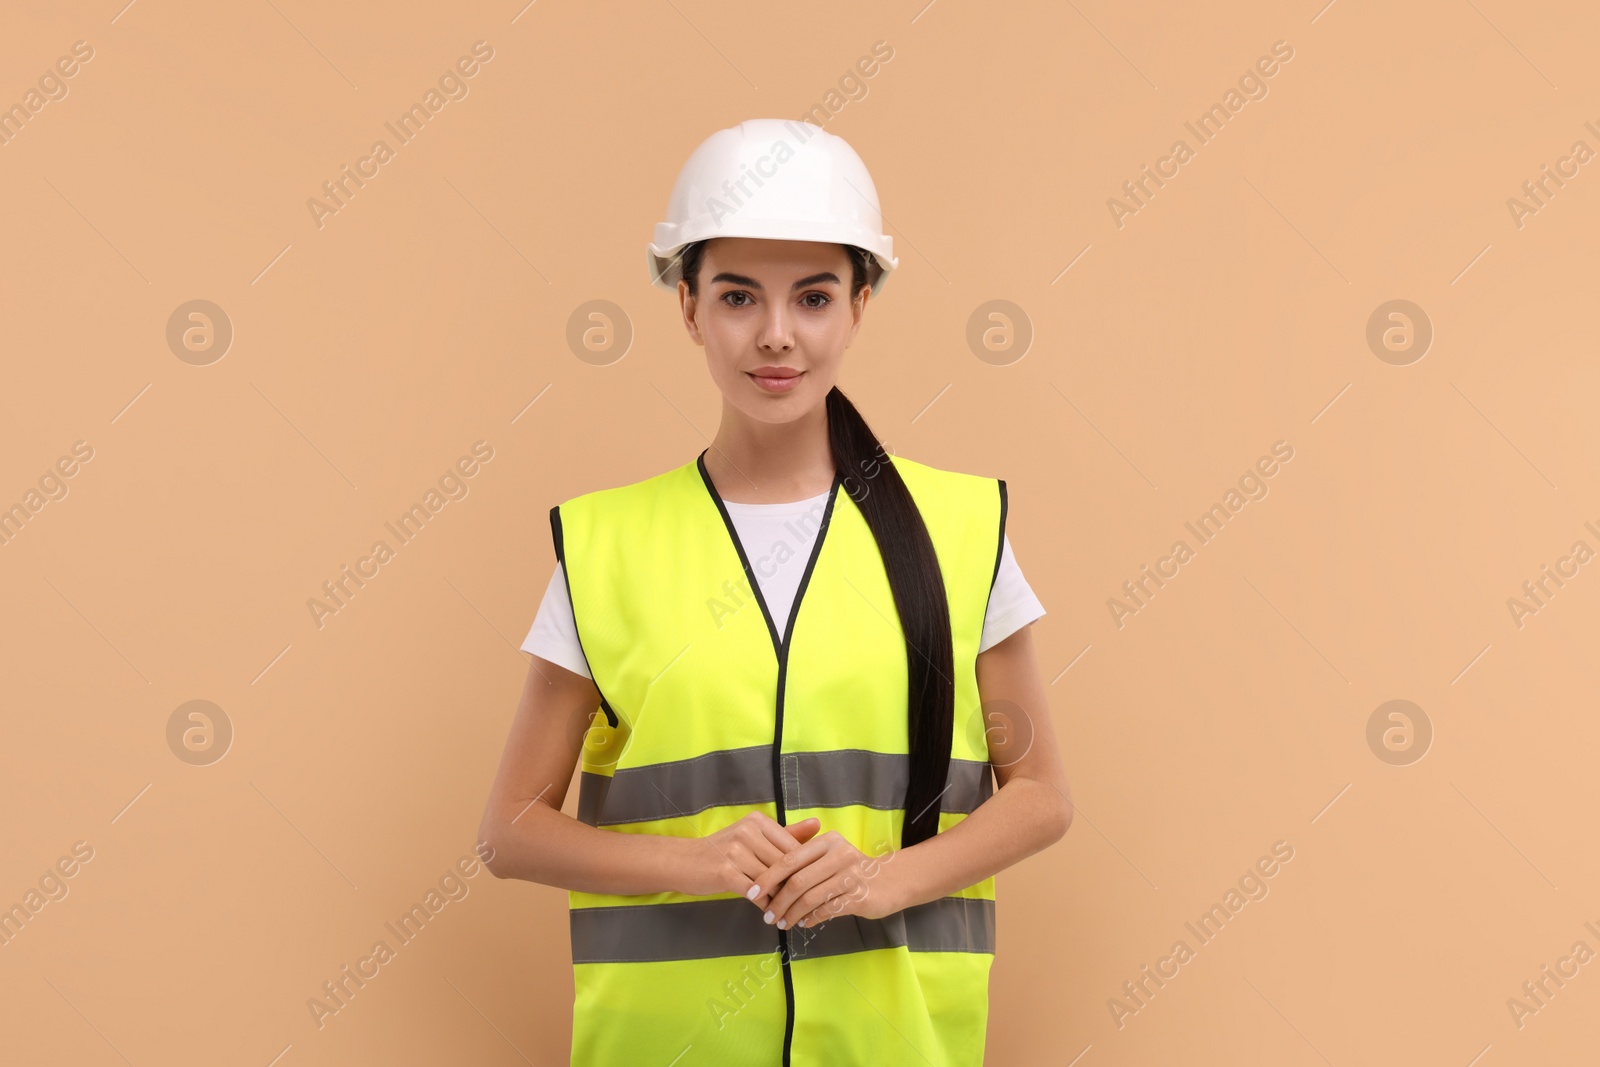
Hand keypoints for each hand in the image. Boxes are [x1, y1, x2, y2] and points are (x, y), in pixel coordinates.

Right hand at [678, 812, 820, 906]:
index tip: (812, 885)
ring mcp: (735, 850)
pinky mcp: (725, 871)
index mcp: (757, 821)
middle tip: (805, 904)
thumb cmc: (723, 850)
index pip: (792, 847)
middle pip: (783, 864)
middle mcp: (747, 831)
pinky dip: (764, 904)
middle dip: (794, 886)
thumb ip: (786, 834)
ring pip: (771, 880)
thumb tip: (818, 825)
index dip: (803, 869)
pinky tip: (769, 912)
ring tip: (789, 911)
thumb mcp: (753, 837)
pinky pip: (754, 892)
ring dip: (781, 898)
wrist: (684, 861)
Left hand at [749, 829, 902, 930]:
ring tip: (782, 923)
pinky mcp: (858, 896)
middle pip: (797, 880)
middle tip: (767, 915)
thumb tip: (770, 881)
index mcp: (827, 841)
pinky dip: (810, 918)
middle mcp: (838, 855)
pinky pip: (826, 910)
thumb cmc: (852, 869)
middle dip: (777, 901)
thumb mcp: (830, 856)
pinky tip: (803, 923)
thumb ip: (804, 861)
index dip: (768, 877)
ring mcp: (850, 875)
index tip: (751, 892)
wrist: (892, 881)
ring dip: (792, 914)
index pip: (789, 858)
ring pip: (810, 898)